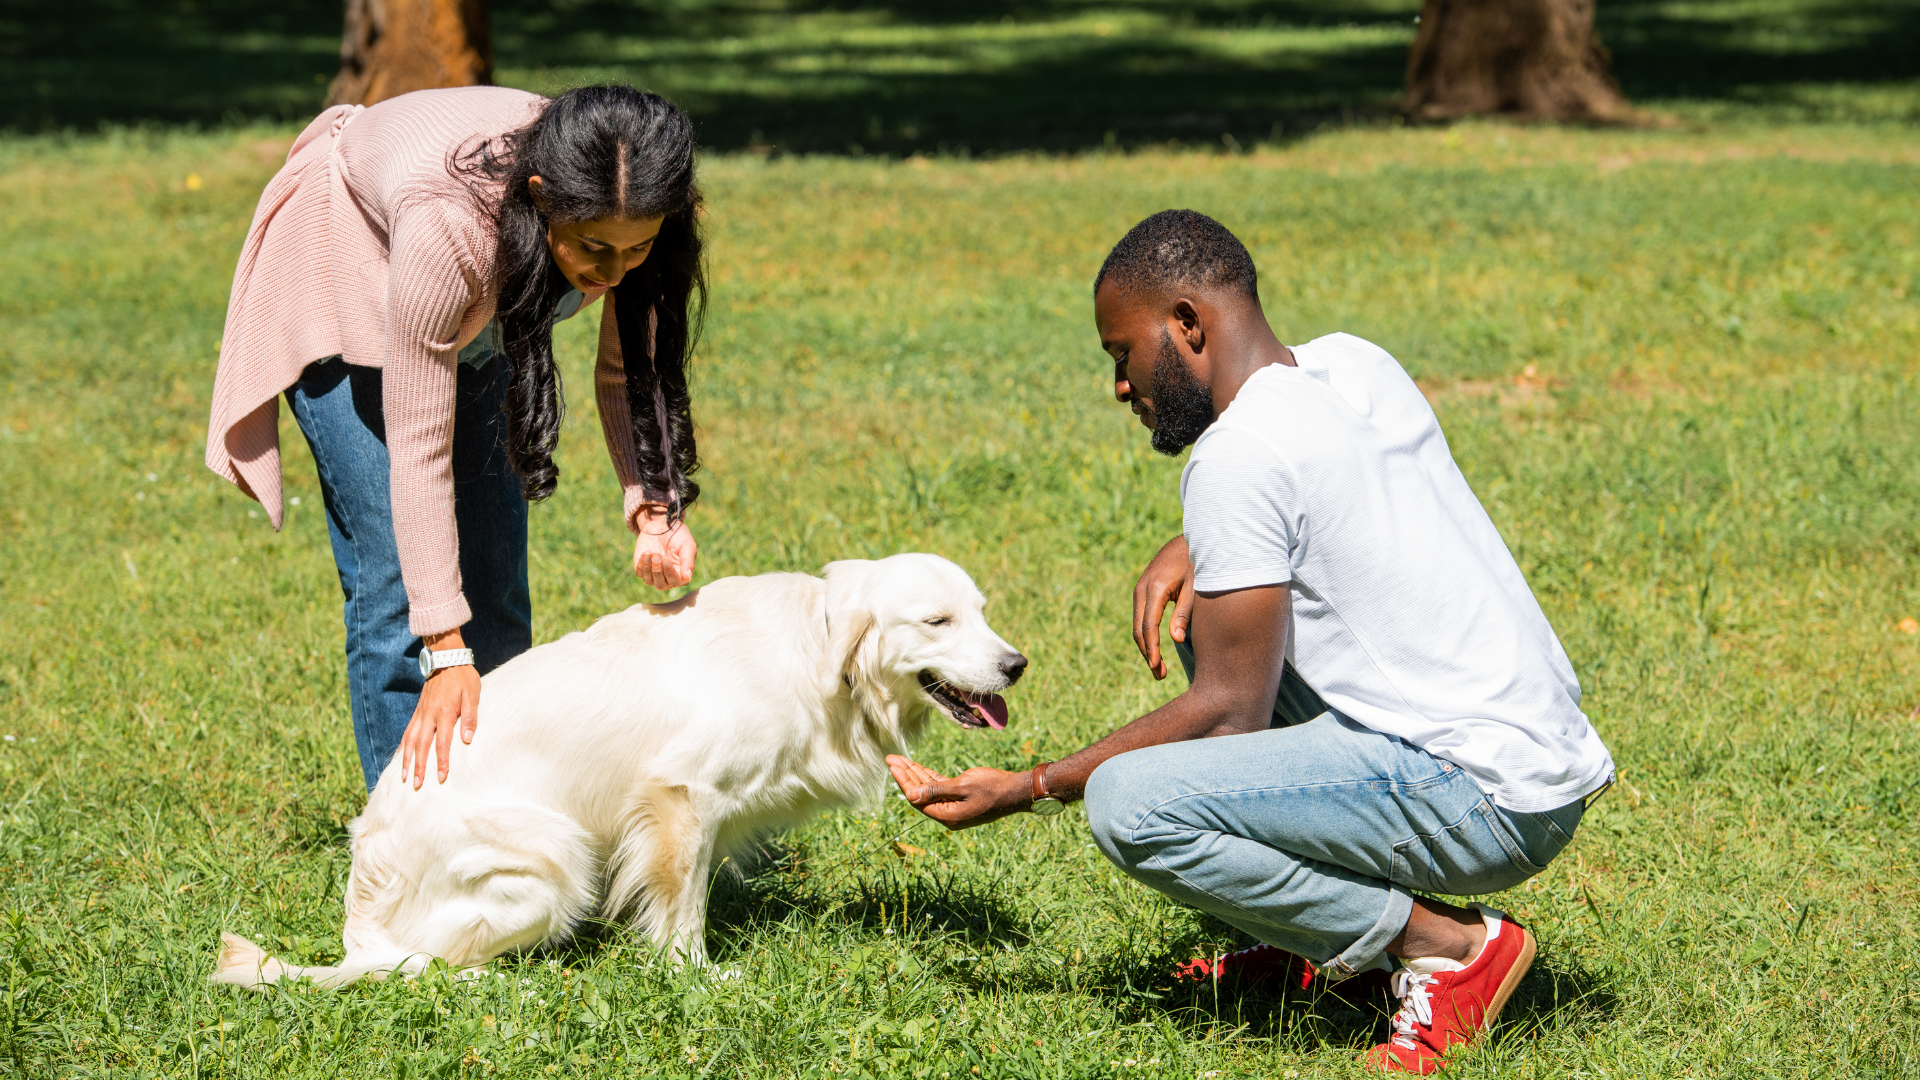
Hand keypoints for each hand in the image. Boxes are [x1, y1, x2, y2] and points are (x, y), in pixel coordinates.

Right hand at [400, 631, 479, 788]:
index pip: (442, 743)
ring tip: (403, 778)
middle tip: (417, 785)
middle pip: (421, 746)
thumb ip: (470, 716)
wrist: (446, 659)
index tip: (441, 777)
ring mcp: (420, 714)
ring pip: (409, 741)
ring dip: (406, 761)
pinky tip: (401, 758)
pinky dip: (402, 747)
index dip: (441, 761)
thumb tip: (467, 738)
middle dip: (418, 767)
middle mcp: (428, 715)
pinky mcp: (418, 712)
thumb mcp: (472, 693)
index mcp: (443, 712)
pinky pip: (407, 732)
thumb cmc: (463, 677)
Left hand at [633, 508, 695, 590]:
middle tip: (658, 555)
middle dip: (658, 571)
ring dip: (649, 568)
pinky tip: (646, 553)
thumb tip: (687, 578)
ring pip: (649, 581)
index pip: (676, 582)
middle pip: (661, 585)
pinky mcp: (642, 568)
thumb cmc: (678, 536)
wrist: (661, 525)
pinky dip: (642, 564)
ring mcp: (653, 574)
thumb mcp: (687, 546)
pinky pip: (640, 573)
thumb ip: (688, 562)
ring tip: (651, 553)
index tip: (666, 560)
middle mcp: (667, 577)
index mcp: (681, 573)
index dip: (670, 573)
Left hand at [886, 756, 1031, 829]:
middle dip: (906, 775)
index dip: (904, 781)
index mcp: (947, 815)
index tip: (893, 764)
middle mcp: (947, 813)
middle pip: (920, 793)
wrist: (1015, 791)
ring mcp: (953, 807)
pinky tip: (917, 767)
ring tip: (899, 759)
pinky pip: (939, 787)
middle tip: (891, 758)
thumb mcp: (963, 787)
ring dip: (915, 774)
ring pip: (928, 789)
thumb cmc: (992, 787)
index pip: (917, 798)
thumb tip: (909, 795)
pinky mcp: (960, 798)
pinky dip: (928, 777)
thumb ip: (935, 791)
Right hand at [1132, 534, 1194, 679]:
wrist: (1188, 540)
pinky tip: (1156, 648)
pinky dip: (1146, 635)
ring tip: (1158, 667)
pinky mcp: (1143, 590)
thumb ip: (1185, 613)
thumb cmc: (1197, 563)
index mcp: (1156, 588)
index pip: (1149, 626)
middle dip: (1147, 653)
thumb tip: (1174, 639)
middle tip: (1159, 675)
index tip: (1157, 667)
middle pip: (1139, 629)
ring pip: (1138, 624)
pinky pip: (1141, 617)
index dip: (1152, 649)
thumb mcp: (1196, 588)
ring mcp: (1140, 589)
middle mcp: (1142, 589)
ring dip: (1145, 646)